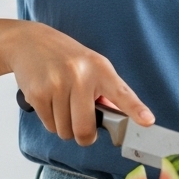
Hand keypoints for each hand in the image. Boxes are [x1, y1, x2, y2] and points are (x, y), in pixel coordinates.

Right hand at [6, 22, 152, 145]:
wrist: (30, 42)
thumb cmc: (67, 58)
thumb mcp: (92, 65)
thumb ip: (107, 92)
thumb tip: (119, 118)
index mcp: (100, 69)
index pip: (122, 93)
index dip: (136, 110)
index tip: (148, 121)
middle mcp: (80, 76)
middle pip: (85, 129)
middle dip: (84, 135)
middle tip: (81, 124)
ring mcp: (57, 85)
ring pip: (65, 131)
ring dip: (64, 126)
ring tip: (62, 104)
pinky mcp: (38, 94)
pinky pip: (49, 126)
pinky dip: (50, 121)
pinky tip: (50, 101)